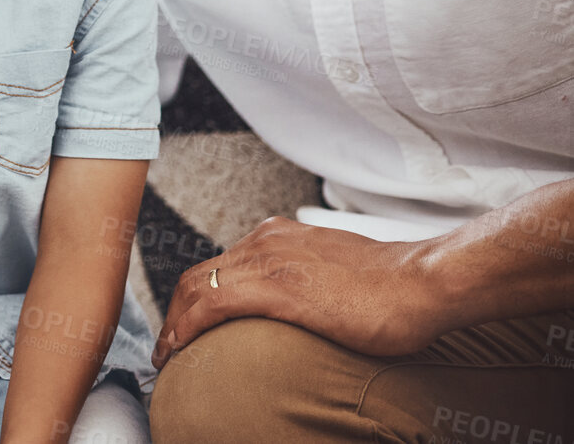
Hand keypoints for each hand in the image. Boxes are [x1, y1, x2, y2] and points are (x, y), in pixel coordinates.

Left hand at [153, 216, 441, 367]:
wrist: (425, 282)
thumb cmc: (395, 287)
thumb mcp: (336, 274)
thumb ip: (309, 280)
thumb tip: (305, 306)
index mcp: (279, 238)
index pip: (220, 265)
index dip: (196, 297)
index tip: (188, 326)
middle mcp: (266, 241)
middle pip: (199, 274)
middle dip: (176, 311)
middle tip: (168, 346)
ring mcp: (269, 260)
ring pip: (197, 287)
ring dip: (174, 323)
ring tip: (167, 355)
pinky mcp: (276, 286)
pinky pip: (212, 304)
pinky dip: (186, 327)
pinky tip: (178, 350)